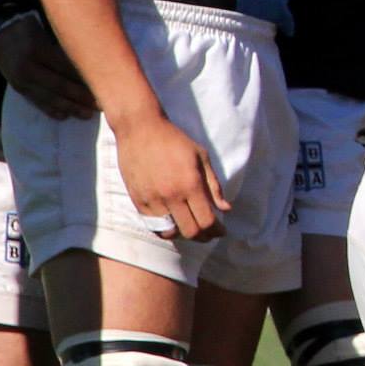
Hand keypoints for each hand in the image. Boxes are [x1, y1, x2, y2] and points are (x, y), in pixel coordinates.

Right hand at [0, 11, 94, 119]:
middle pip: (60, 85)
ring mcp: (21, 80)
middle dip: (82, 97)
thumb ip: (65, 42)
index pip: (66, 66)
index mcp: (37, 48)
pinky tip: (67, 115)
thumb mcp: (46, 26)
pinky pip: (37, 102)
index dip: (85, 77)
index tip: (104, 84)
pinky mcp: (18, 88)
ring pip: (50, 98)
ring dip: (71, 108)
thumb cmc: (30, 26)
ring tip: (89, 114)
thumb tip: (95, 55)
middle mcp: (28, 66)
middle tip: (102, 104)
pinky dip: (53, 110)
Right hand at [113, 111, 229, 240]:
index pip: (207, 221)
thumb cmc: (174, 140)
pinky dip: (166, 228)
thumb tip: (226, 209)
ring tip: (190, 226)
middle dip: (204, 236)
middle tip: (209, 233)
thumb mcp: (201, 157)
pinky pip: (153, 226)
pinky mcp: (138, 200)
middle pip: (191, 232)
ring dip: (184, 233)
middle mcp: (171, 195)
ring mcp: (153, 199)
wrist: (140, 129)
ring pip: (171, 233)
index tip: (221, 230)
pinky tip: (173, 222)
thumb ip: (214, 186)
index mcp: (190, 184)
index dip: (217, 231)